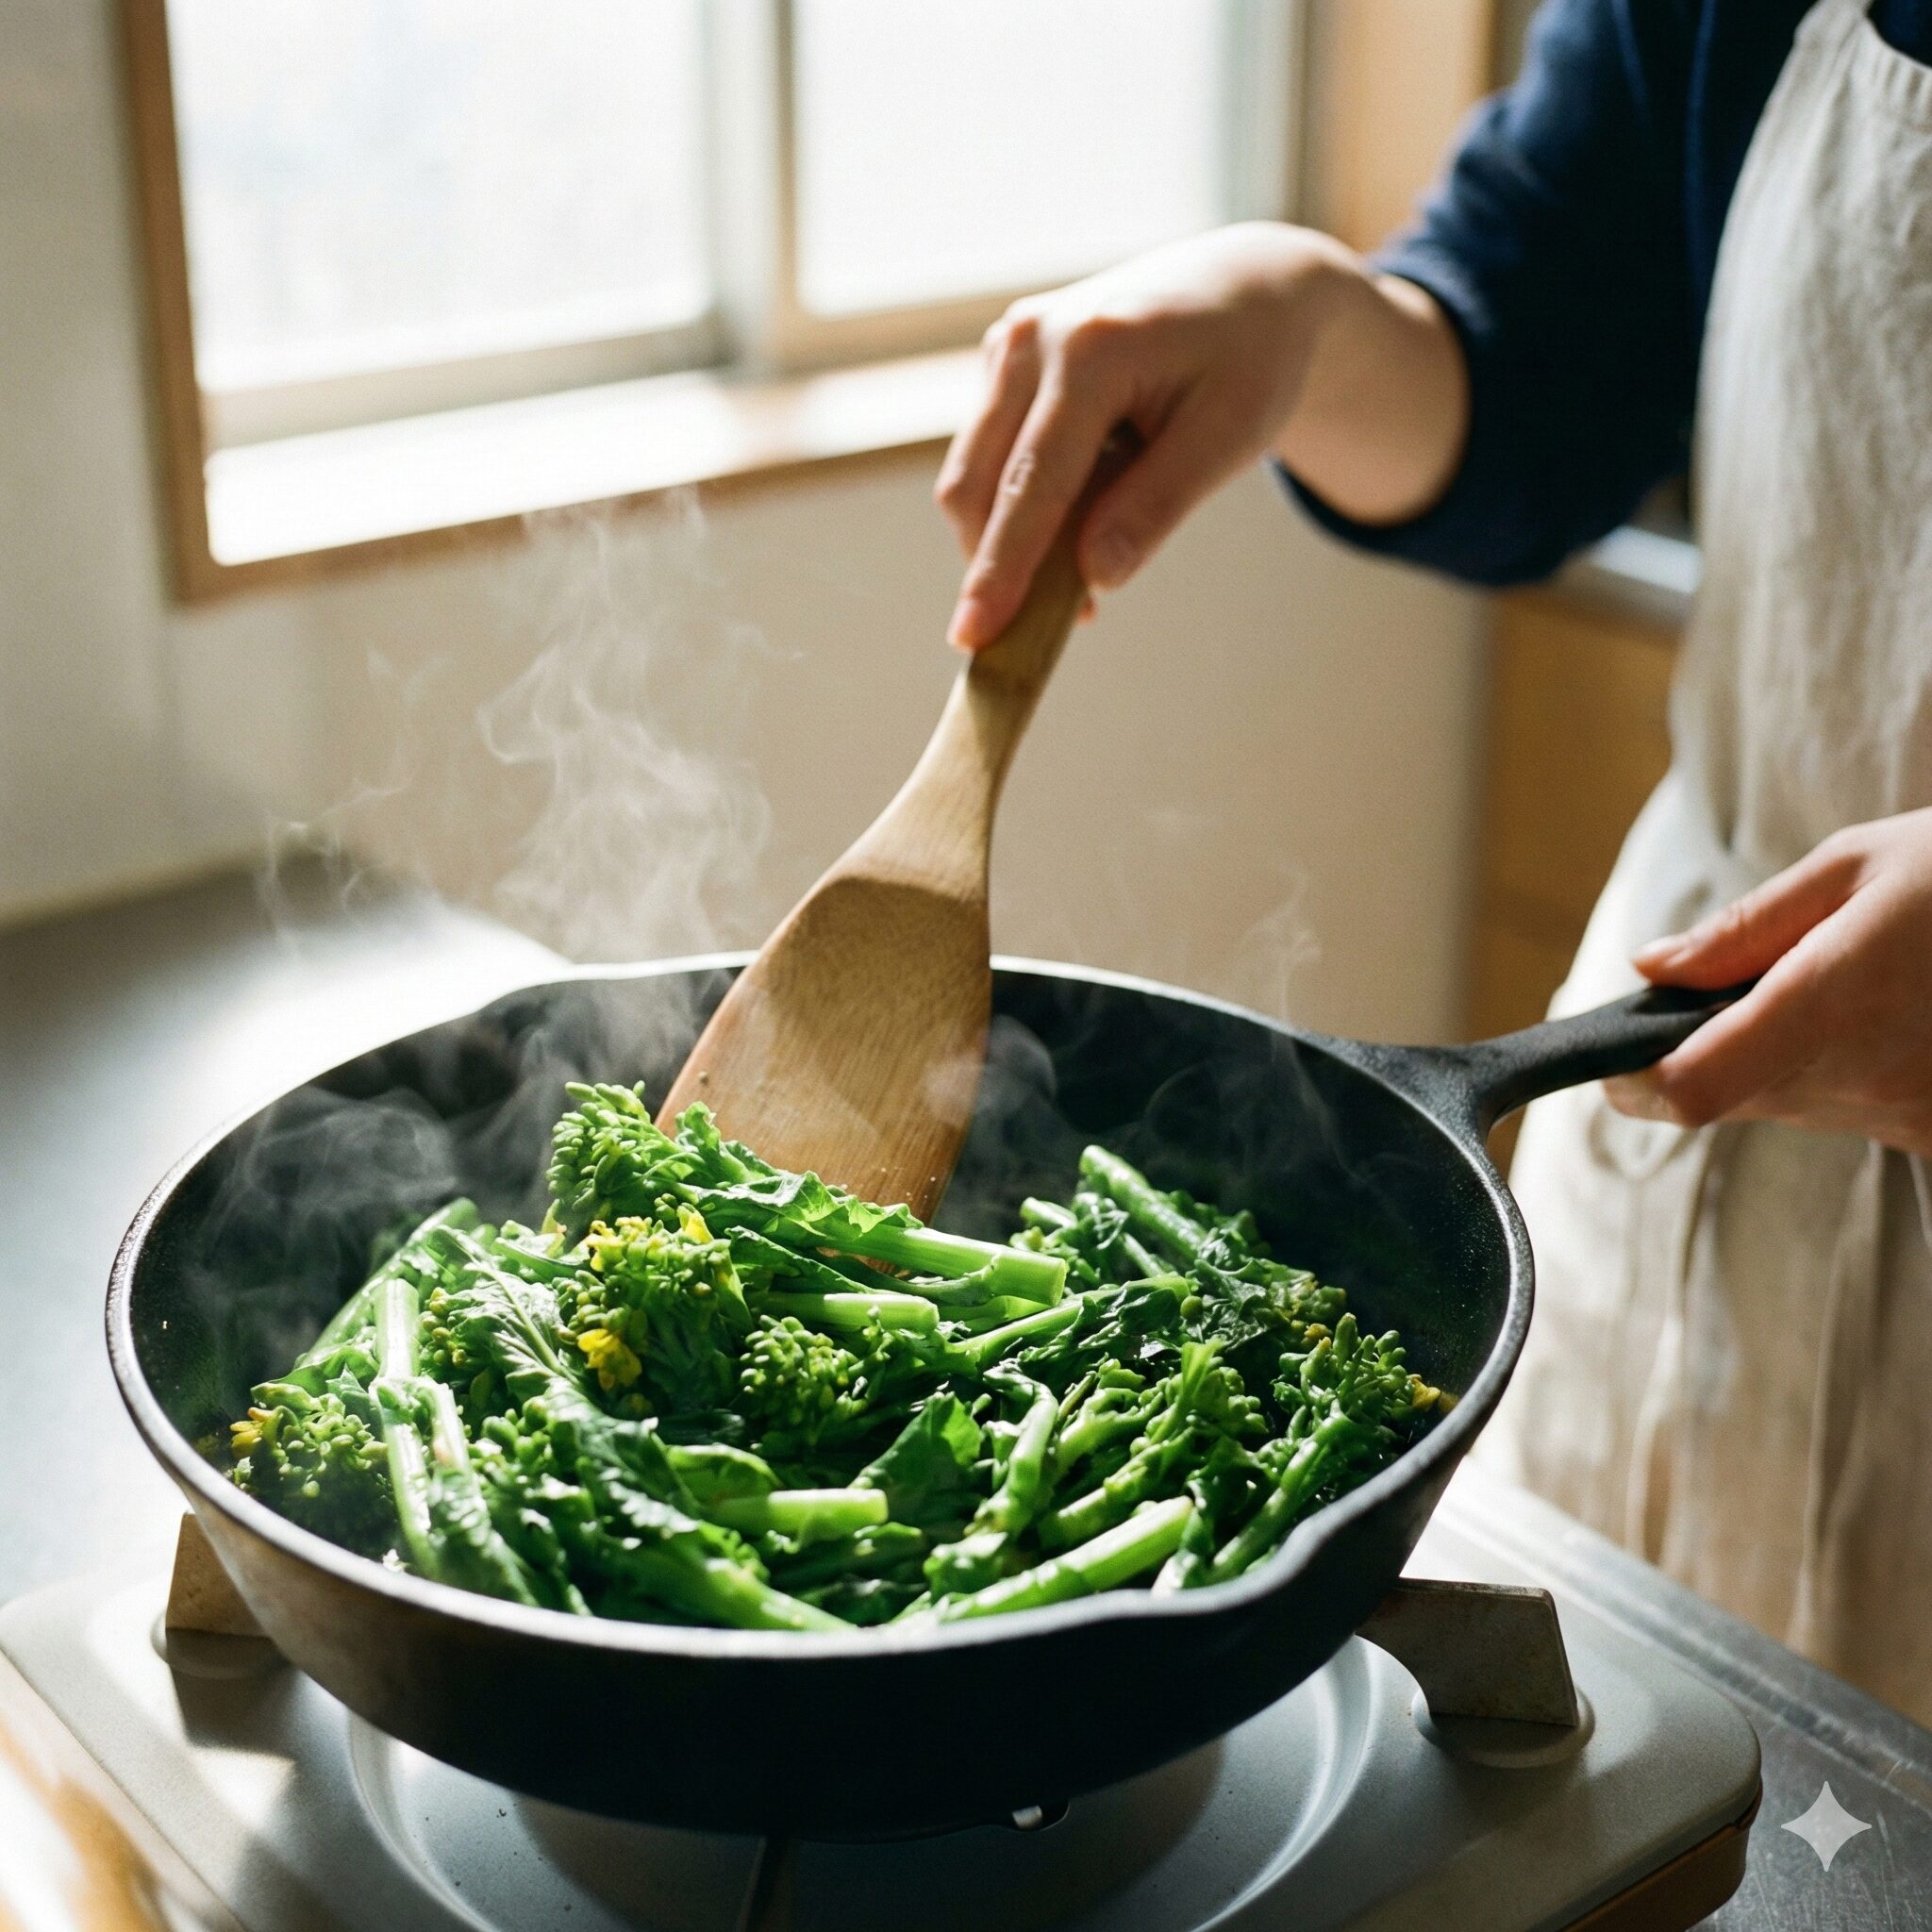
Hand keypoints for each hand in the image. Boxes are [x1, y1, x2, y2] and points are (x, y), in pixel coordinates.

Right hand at [936, 222, 1464, 650]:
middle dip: (994, 567)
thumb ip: (1158, 505)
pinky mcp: (1004, 360)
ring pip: (972, 476)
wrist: (1246, 286)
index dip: (1002, 568)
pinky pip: (991, 455)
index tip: (975, 637)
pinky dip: (1020, 505)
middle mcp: (1033, 338)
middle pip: (977, 485)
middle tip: (1026, 637)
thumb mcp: (1230, 437)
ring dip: (1009, 540)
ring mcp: (1010, 344)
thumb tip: (1096, 579)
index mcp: (1091, 349)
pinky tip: (1080, 517)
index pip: (1033, 484)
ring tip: (1082, 571)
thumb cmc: (1250, 362)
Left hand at [1605, 809, 1931, 1155]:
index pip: (1696, 1088)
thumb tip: (1650, 969)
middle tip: (1716, 996)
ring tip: (1827, 985)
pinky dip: (1832, 1072)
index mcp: (1833, 1000)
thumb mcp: (1853, 867)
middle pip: (1729, 1099)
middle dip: (1699, 1056)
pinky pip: (1847, 1112)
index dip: (1636, 1085)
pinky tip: (1874, 1017)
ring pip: (1786, 1106)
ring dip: (1772, 1060)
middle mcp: (1867, 1074)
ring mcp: (1911, 1113)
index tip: (1613, 1065)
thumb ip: (1741, 929)